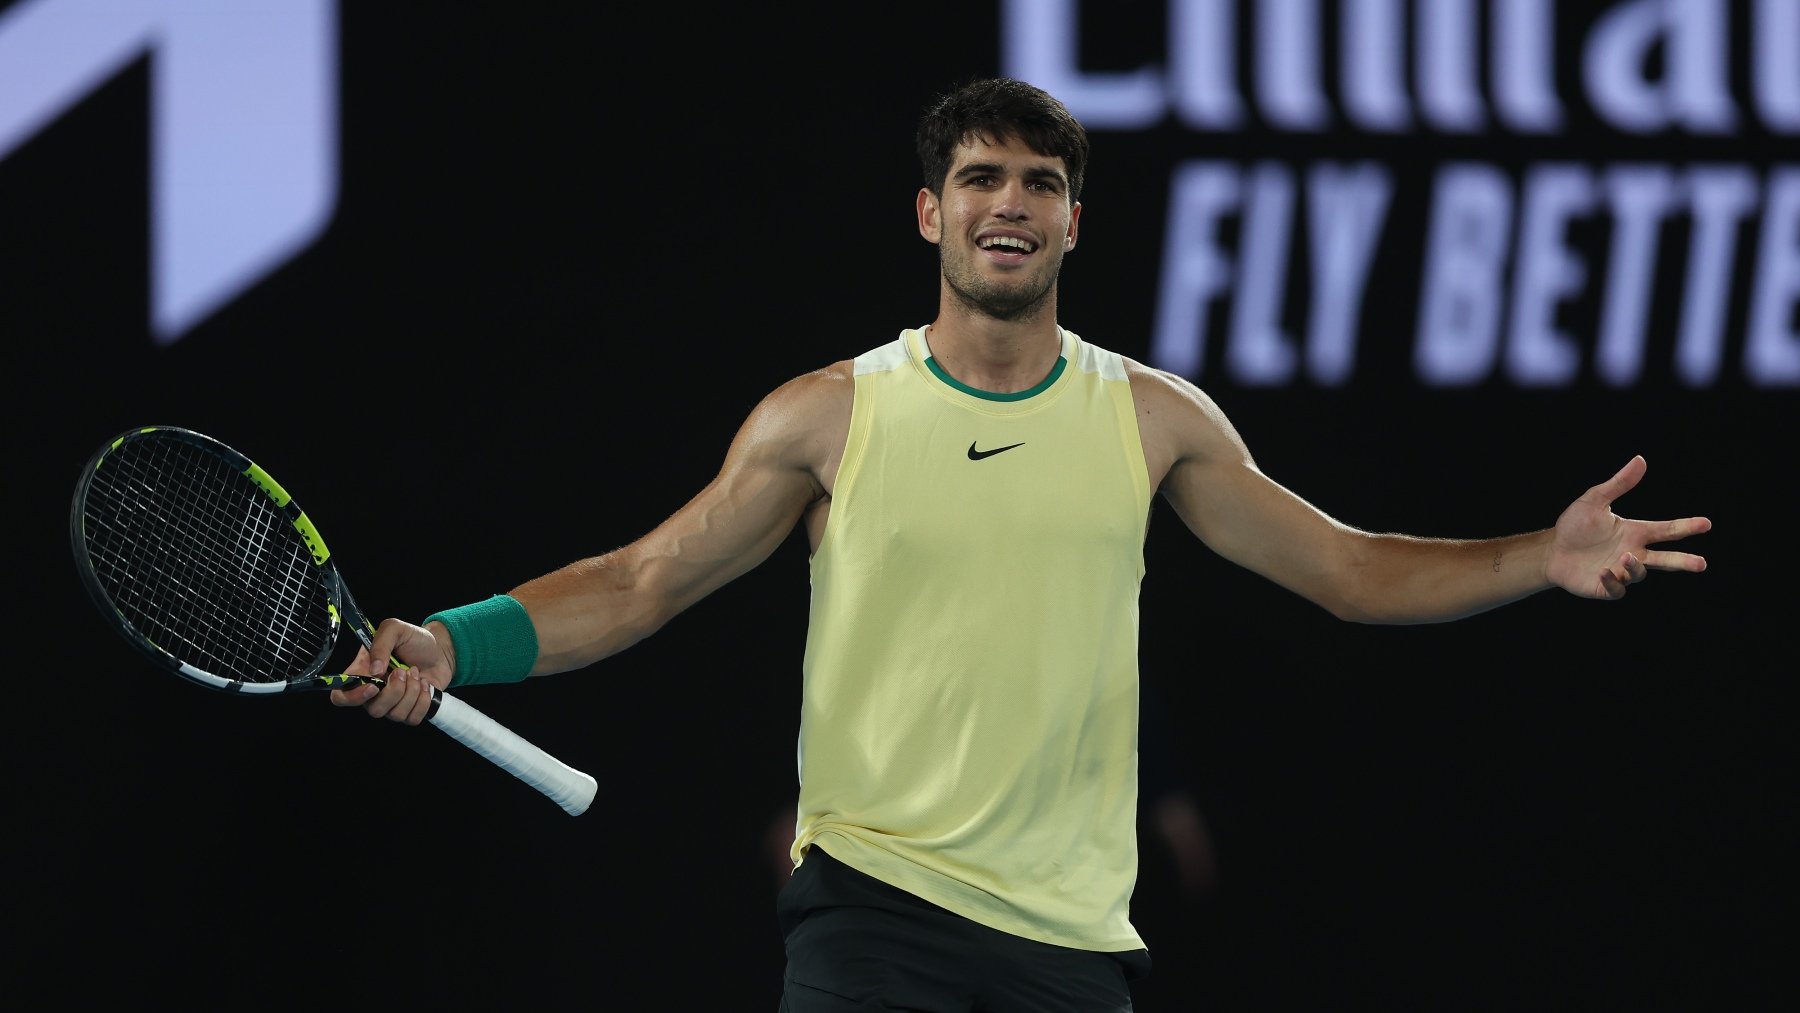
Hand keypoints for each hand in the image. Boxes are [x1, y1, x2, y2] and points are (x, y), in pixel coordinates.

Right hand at [327, 617, 453, 724]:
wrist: (440, 649)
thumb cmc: (414, 639)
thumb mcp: (395, 629)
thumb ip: (380, 644)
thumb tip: (375, 671)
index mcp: (362, 674)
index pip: (341, 696)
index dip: (353, 698)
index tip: (374, 687)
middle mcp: (374, 693)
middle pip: (374, 710)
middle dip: (394, 691)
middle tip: (404, 670)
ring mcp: (393, 704)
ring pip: (395, 715)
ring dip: (411, 691)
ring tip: (416, 673)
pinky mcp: (411, 711)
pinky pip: (413, 718)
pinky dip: (423, 700)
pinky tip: (425, 685)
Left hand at [1545, 455, 1709, 599]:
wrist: (1551, 550)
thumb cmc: (1575, 525)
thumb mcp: (1595, 500)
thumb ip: (1619, 484)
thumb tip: (1640, 460)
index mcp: (1635, 532)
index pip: (1666, 530)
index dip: (1686, 527)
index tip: (1706, 523)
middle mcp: (1633, 553)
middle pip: (1665, 559)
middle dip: (1684, 561)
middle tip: (1702, 564)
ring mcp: (1621, 571)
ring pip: (1639, 573)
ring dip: (1635, 566)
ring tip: (1624, 556)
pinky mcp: (1606, 587)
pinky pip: (1617, 588)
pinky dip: (1614, 581)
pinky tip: (1604, 572)